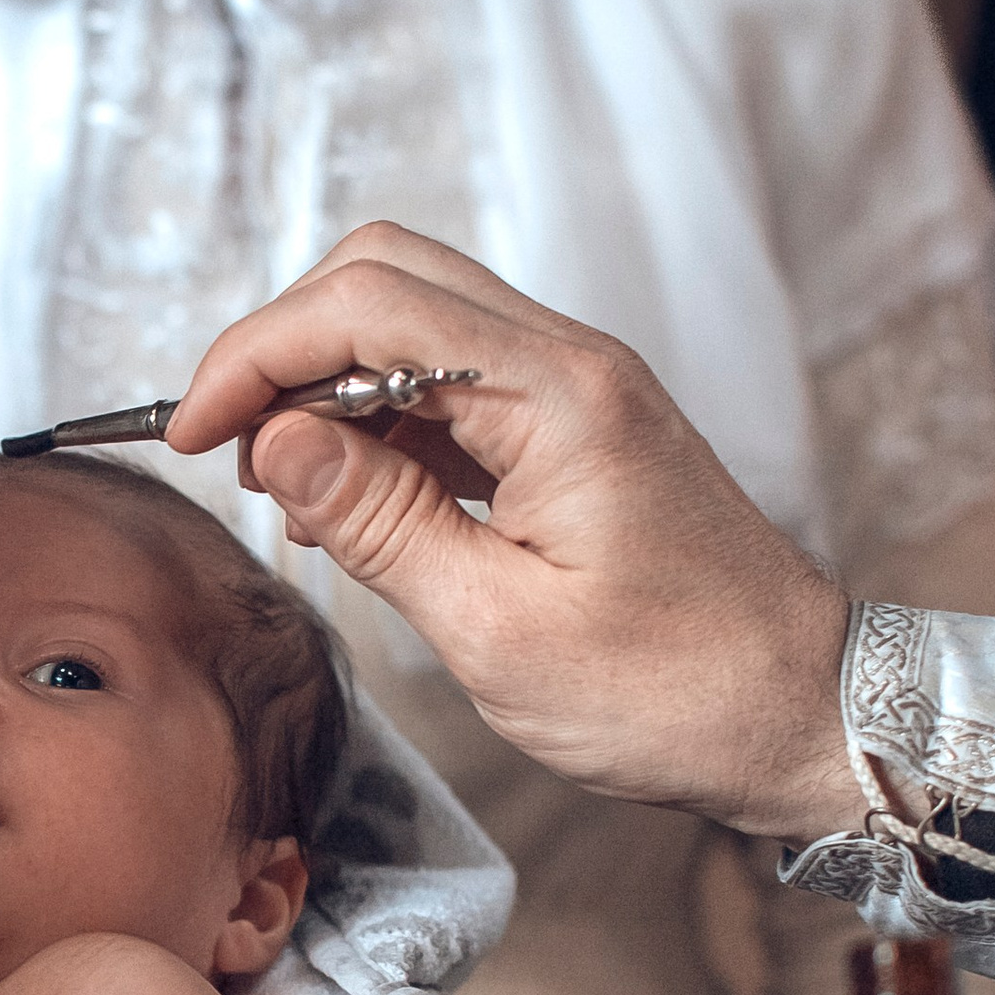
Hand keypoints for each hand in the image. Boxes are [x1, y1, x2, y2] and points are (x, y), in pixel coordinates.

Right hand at [168, 225, 857, 840]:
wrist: (802, 718)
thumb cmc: (674, 695)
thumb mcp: (497, 630)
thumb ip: (378, 522)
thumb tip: (276, 442)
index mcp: (558, 395)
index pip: (367, 304)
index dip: (256, 356)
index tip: (192, 434)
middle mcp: (572, 362)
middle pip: (384, 276)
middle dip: (282, 349)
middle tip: (227, 451)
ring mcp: (577, 389)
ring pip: (413, 320)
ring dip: (326, 385)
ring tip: (287, 495)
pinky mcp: (574, 428)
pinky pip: (451, 380)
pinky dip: (379, 421)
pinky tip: (348, 503)